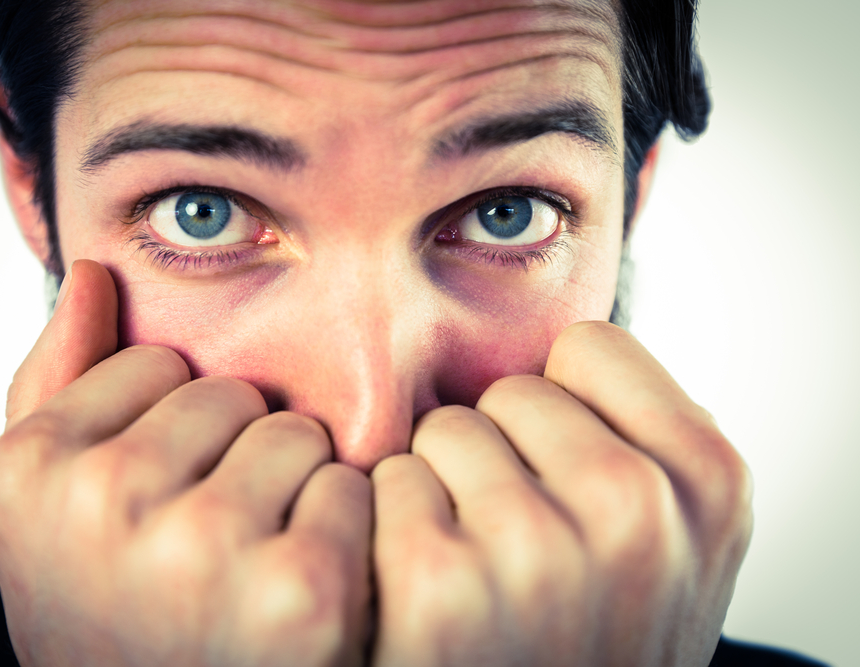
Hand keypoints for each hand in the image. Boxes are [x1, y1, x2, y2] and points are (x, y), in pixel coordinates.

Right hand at [0, 260, 371, 666]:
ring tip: (247, 561)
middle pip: (230, 393)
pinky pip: (351, 489)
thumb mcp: (43, 503)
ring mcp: (203, 548)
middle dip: (231, 455)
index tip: (153, 498)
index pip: (152, 363)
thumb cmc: (105, 605)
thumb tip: (98, 274)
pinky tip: (295, 591)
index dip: (166, 430)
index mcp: (29, 468)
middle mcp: (104, 504)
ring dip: (286, 489)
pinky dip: (337, 530)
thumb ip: (55, 381)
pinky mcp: (300, 589)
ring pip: (296, 432)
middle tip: (206, 540)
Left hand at [370, 321, 751, 665]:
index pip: (587, 349)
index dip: (560, 409)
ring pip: (441, 432)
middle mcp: (633, 509)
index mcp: (707, 481)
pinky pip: (387, 486)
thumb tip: (554, 350)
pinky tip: (423, 594)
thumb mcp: (672, 540)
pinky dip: (392, 530)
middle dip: (500, 452)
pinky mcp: (440, 586)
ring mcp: (536, 549)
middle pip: (507, 391)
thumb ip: (639, 438)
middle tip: (517, 540)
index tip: (561, 471)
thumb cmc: (601, 637)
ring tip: (478, 569)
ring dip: (444, 490)